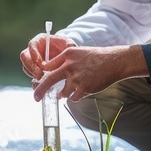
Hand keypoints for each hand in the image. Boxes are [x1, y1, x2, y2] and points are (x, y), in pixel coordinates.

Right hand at [20, 33, 75, 80]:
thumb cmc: (66, 47)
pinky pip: (30, 74)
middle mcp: (33, 50)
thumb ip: (69, 45)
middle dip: (31, 66)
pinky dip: (35, 78)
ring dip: (32, 73)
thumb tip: (68, 48)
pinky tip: (42, 82)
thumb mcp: (69, 44)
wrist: (66, 55)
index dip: (33, 52)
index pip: (32, 44)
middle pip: (25, 57)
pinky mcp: (34, 69)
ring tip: (42, 79)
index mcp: (40, 40)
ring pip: (26, 67)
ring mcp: (32, 60)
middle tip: (40, 74)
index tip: (37, 60)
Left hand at [32, 45, 146, 102]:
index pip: (48, 66)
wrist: (114, 61)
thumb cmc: (96, 57)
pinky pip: (73, 98)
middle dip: (41, 90)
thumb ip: (65, 60)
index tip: (39, 82)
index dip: (43, 75)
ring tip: (69, 91)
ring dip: (65, 94)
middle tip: (36, 97)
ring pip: (63, 92)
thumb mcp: (78, 52)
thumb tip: (53, 71)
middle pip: (49, 80)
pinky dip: (75, 97)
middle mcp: (69, 65)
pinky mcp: (84, 87)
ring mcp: (76, 77)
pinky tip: (80, 92)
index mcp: (67, 55)